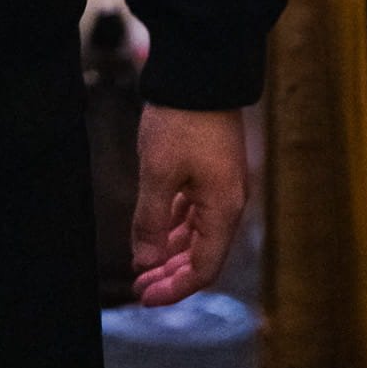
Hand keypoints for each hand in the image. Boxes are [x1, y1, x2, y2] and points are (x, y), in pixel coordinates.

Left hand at [131, 104, 247, 305]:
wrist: (200, 70)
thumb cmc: (182, 120)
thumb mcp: (159, 172)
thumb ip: (152, 220)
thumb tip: (146, 261)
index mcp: (223, 209)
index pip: (203, 268)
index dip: (174, 288)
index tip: (145, 297)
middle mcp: (228, 202)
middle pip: (201, 253)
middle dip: (170, 273)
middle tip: (138, 285)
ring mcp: (221, 184)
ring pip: (197, 231)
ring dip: (170, 249)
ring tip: (141, 262)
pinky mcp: (211, 167)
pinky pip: (194, 209)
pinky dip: (175, 224)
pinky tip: (155, 230)